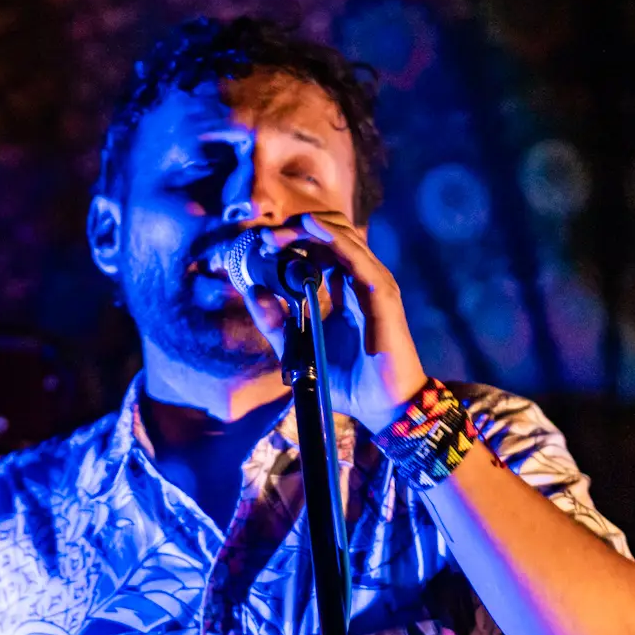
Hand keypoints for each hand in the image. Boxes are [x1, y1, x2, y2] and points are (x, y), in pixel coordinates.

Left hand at [242, 212, 426, 429]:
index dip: (292, 239)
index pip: (319, 247)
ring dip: (308, 229)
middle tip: (267, 238)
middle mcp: (360, 279)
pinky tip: (311, 229)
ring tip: (279, 233)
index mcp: (343, 287)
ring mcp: (373, 283)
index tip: (263, 245)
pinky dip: (333, 240)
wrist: (382, 405)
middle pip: (330, 234)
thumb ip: (274, 323)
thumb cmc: (347, 379)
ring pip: (342, 237)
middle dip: (297, 229)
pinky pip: (356, 258)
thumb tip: (252, 289)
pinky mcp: (381, 294)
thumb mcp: (297, 348)